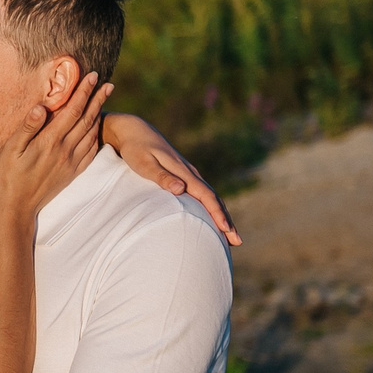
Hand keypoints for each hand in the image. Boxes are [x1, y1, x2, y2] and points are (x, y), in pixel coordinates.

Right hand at [0, 71, 111, 224]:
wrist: (17, 206)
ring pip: (91, 133)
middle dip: (97, 99)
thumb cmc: (8, 175)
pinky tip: (97, 128)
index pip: (72, 111)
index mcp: (50, 141)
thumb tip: (42, 107)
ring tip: (104, 100)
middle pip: (87, 119)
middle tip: (107, 83)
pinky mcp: (73, 172)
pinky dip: (96, 135)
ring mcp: (71, 162)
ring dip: (99, 114)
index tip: (92, 76)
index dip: (83, 92)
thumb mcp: (11, 149)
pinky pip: (91, 150)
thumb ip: (28, 127)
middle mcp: (65, 150)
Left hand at [106, 114, 241, 245]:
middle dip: (226, 220)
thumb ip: (162, 177)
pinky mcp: (184, 176)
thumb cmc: (136, 149)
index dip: (217, 213)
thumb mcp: (144, 163)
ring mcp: (188, 175)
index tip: (226, 230)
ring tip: (229, 236)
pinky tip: (211, 219)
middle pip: (214, 199)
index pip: (206, 196)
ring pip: (210, 198)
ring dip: (221, 216)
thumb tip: (181, 189)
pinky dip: (211, 208)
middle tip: (237, 241)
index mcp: (183, 172)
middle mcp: (190, 174)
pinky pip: (202, 195)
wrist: (135, 131)